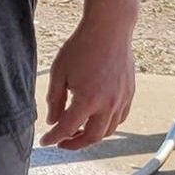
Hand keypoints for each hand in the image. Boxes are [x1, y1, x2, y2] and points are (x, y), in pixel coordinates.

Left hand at [41, 16, 136, 149]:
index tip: (45, 142)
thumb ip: (54, 100)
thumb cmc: (81, 48)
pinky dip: (106, 125)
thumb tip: (53, 121)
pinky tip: (94, 120)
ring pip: (108, 130)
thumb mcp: (58, 73)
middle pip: (92, 137)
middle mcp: (108, 104)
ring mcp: (122, 100)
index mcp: (87, 99)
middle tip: (61, 142)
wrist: (109, 30)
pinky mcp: (129, 94)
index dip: (53, 138)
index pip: (67, 128)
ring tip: (76, 132)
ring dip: (91, 136)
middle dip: (74, 144)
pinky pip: (120, 118)